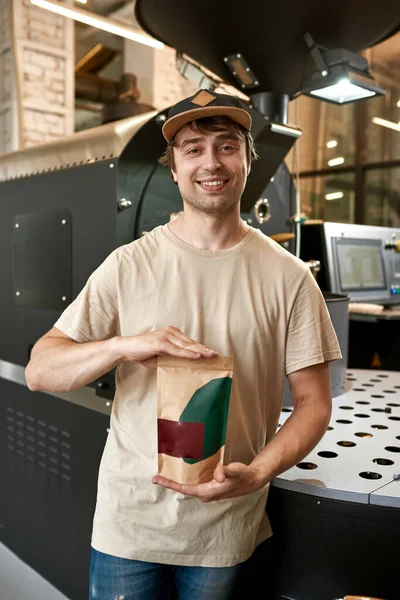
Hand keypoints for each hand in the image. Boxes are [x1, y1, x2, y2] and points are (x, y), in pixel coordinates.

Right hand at [117, 326, 217, 367]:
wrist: (126, 349)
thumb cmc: (143, 352)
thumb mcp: (161, 355)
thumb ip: (173, 357)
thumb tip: (185, 365)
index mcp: (172, 333)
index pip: (189, 342)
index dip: (201, 348)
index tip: (212, 354)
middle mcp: (170, 332)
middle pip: (191, 343)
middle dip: (204, 349)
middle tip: (217, 355)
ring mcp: (165, 336)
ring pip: (186, 346)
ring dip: (200, 351)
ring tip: (211, 356)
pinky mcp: (160, 343)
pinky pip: (177, 350)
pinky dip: (188, 354)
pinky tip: (197, 357)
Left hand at [152, 462, 267, 501]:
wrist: (252, 480)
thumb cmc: (242, 476)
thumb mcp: (234, 471)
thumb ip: (225, 472)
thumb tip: (218, 475)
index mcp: (206, 491)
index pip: (183, 489)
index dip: (169, 484)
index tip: (156, 479)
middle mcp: (205, 494)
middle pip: (183, 488)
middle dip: (171, 482)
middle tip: (157, 474)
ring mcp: (208, 491)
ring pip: (189, 486)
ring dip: (179, 480)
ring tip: (167, 471)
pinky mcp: (210, 487)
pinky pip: (194, 483)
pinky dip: (187, 477)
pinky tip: (185, 470)